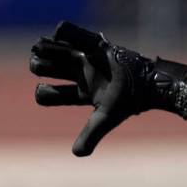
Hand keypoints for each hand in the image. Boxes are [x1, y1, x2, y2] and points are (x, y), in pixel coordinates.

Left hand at [30, 21, 186, 155]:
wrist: (150, 81)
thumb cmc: (129, 101)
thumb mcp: (106, 118)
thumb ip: (90, 135)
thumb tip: (76, 154)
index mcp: (82, 93)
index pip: (53, 94)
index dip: (43, 93)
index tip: (41, 90)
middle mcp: (82, 75)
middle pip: (52, 69)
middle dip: (40, 65)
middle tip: (36, 64)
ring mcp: (89, 58)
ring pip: (59, 50)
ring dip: (47, 48)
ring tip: (38, 46)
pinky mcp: (98, 43)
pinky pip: (75, 33)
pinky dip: (64, 31)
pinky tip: (57, 33)